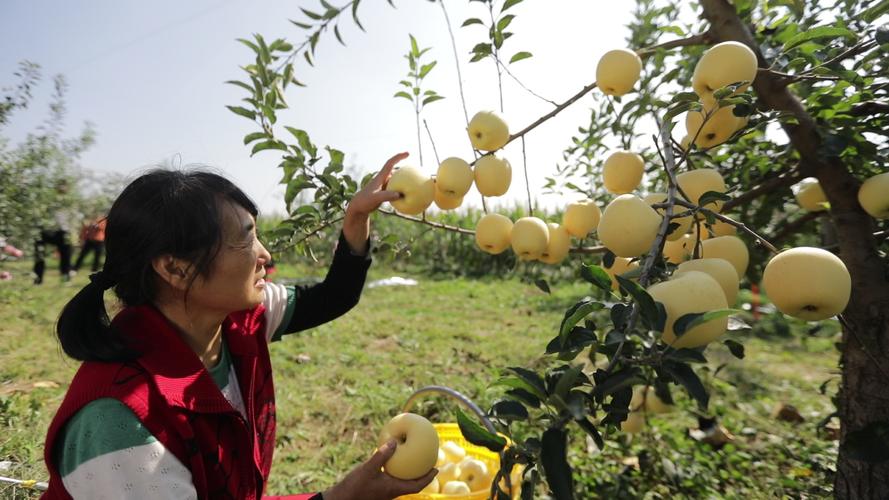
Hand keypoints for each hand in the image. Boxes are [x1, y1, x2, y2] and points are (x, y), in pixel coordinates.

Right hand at [321, 439, 437, 499]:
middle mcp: (391, 490)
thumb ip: (381, 456)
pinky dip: (395, 468)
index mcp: (394, 489)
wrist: (341, 499)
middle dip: (421, 473)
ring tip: (414, 457)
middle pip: (412, 483)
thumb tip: (395, 441)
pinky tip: (391, 458)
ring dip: (409, 470)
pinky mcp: (377, 487)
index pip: (417, 486)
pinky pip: (391, 477)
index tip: (436, 469)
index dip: (428, 478)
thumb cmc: (355, 487)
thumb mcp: (368, 469)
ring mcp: (384, 490)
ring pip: (401, 480)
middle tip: (428, 460)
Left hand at [341, 152, 407, 253]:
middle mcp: (382, 179)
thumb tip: (400, 194)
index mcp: (380, 177)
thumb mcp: (376, 198)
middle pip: (395, 171)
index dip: (399, 157)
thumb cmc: (364, 202)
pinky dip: (401, 191)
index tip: (408, 153)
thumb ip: (387, 196)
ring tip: (415, 183)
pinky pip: (395, 190)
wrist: (357, 208)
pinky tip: (408, 198)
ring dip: (404, 181)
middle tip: (415, 169)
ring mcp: (383, 186)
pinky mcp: (384, 193)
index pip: (390, 163)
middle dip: (404, 169)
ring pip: (396, 181)